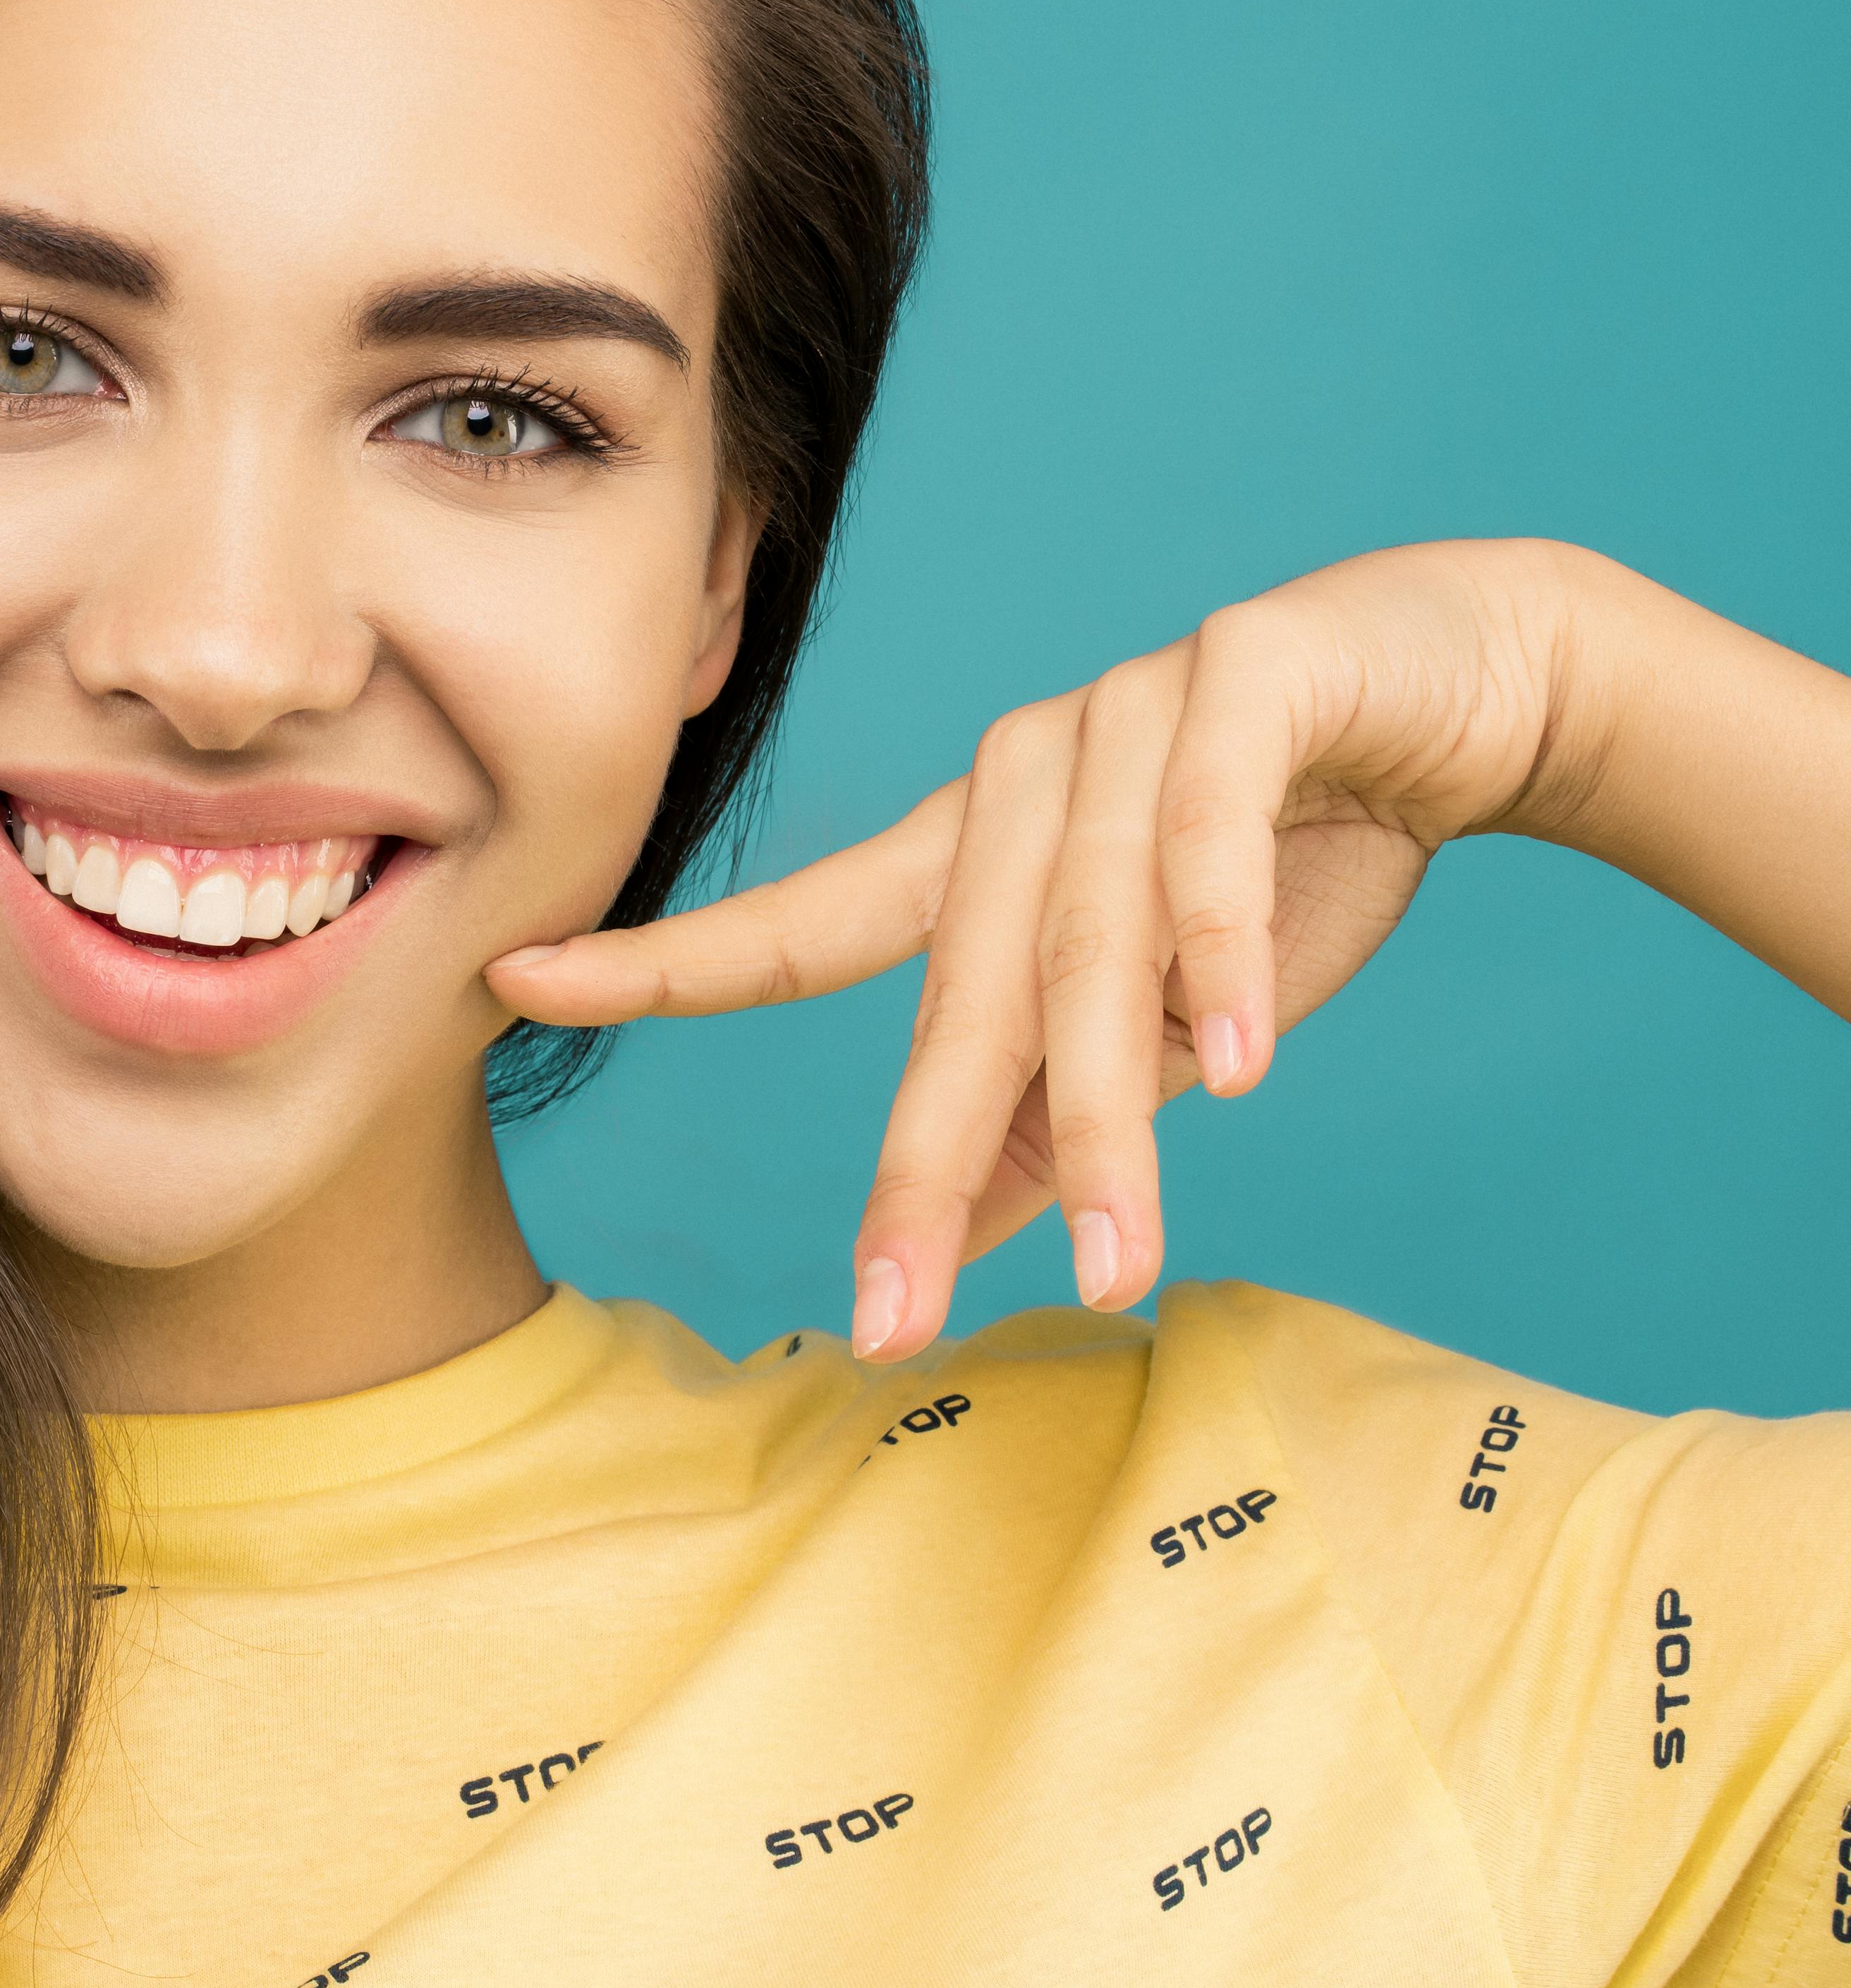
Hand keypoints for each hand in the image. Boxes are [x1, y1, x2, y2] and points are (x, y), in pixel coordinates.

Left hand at [489, 541, 1600, 1358]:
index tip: (513, 985)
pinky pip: (1209, 831)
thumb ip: (1063, 1105)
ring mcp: (1128, 712)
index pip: (801, 925)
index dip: (660, 964)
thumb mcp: (1171, 1009)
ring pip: (1089, 941)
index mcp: (976, 848)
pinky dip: (1225, 950)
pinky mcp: (1248, 674)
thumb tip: (970, 1237)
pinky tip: (1240, 1060)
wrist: (1474, 681)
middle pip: (957, 991)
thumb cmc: (1302, 842)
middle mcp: (1022, 771)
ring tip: (1127, 1256)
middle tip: (897, 1313)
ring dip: (1112, 1112)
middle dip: (927, 1166)